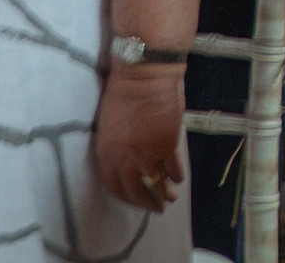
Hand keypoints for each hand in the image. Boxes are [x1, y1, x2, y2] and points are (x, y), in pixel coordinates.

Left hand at [91, 66, 185, 211]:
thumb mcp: (109, 125)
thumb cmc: (123, 92)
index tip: (134, 201)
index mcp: (106, 154)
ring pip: (156, 184)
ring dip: (164, 194)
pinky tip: (179, 177)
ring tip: (170, 199)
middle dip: (146, 202)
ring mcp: (147, 154)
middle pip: (135, 191)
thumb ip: (116, 147)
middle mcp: (124, 159)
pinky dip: (177, 175)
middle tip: (155, 208)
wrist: (144, 75)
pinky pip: (173, 168)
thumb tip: (128, 161)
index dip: (125, 197)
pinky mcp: (166, 146)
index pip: (113, 186)